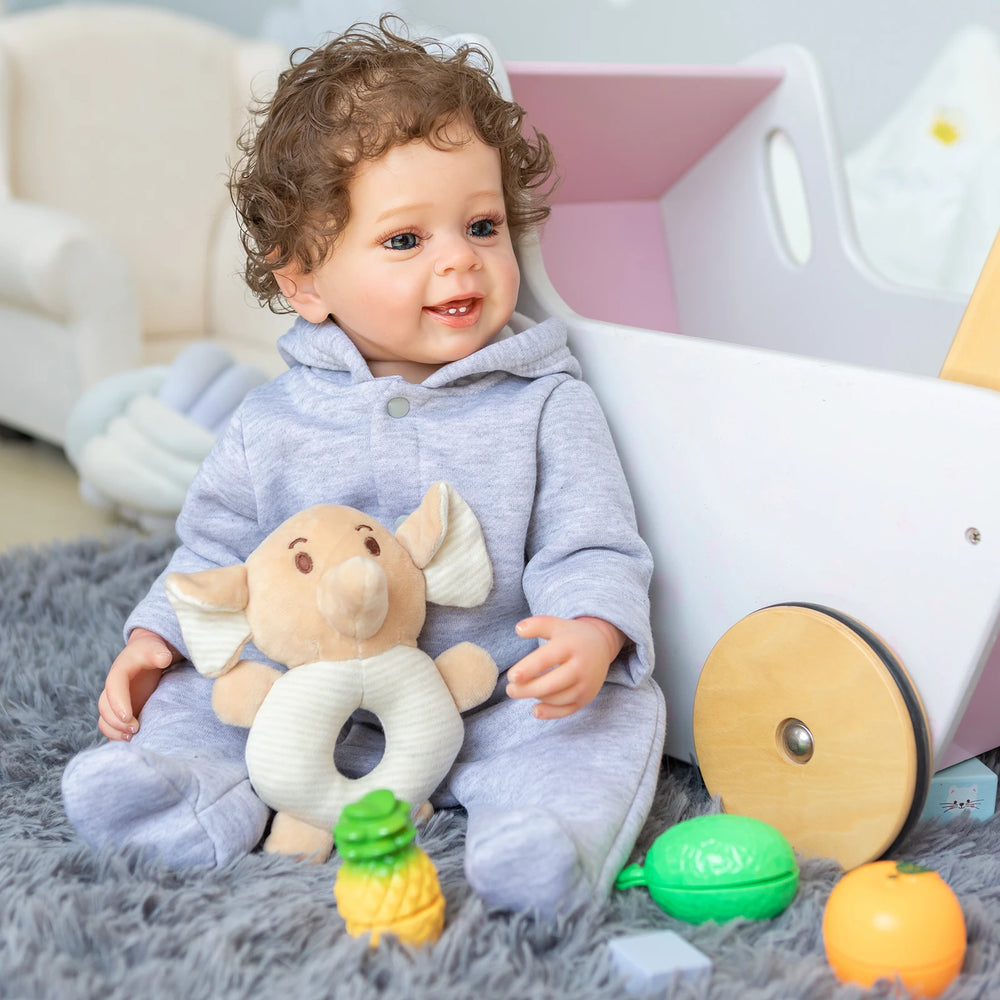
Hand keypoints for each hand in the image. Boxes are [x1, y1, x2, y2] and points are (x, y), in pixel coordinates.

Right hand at [97, 628, 179, 740]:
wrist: (148, 654)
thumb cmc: (151, 651)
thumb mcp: (155, 648)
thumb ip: (158, 653)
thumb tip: (163, 659)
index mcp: (119, 672)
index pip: (113, 687)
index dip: (118, 703)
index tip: (128, 717)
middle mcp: (113, 688)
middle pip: (105, 707)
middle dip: (117, 721)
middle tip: (136, 729)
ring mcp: (115, 700)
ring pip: (105, 719)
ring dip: (115, 731)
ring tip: (132, 738)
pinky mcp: (120, 710)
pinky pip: (111, 725)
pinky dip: (117, 734)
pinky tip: (131, 740)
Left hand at [506, 615, 624, 719]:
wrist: (601, 646)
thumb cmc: (571, 636)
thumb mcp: (555, 625)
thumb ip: (536, 625)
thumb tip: (519, 629)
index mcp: (570, 646)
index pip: (547, 659)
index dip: (528, 669)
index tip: (511, 676)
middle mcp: (580, 667)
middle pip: (551, 684)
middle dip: (527, 689)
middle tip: (510, 689)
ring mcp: (585, 685)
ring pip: (556, 698)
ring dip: (536, 696)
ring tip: (524, 690)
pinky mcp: (586, 698)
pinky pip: (566, 711)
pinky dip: (550, 713)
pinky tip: (536, 710)